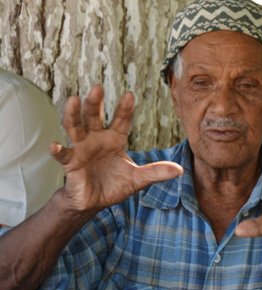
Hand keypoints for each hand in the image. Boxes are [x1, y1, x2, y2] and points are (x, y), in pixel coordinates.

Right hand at [52, 84, 182, 212]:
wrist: (94, 201)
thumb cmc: (115, 185)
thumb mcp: (138, 179)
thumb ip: (156, 172)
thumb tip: (180, 170)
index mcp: (115, 139)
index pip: (121, 120)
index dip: (125, 108)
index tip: (130, 94)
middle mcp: (96, 138)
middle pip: (94, 117)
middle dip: (95, 103)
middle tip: (98, 88)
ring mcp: (81, 148)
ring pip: (75, 127)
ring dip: (73, 114)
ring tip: (73, 100)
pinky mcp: (70, 162)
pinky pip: (63, 154)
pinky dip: (57, 150)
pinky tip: (54, 145)